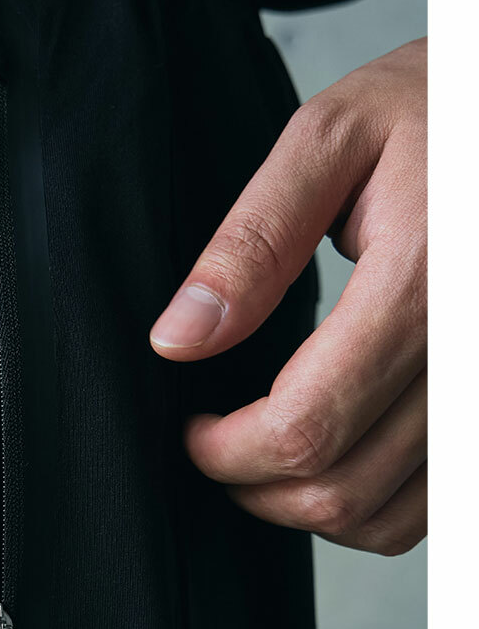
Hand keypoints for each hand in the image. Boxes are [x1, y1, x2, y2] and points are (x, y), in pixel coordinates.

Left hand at [149, 38, 426, 555]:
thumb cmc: (433, 110)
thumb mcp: (332, 137)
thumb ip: (252, 241)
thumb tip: (179, 338)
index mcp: (425, 282)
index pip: (306, 425)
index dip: (226, 452)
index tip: (191, 428)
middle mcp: (467, 352)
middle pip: (341, 487)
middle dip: (253, 486)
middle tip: (215, 445)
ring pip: (386, 518)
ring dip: (304, 508)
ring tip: (262, 455)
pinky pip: (429, 510)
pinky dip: (367, 509)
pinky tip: (328, 460)